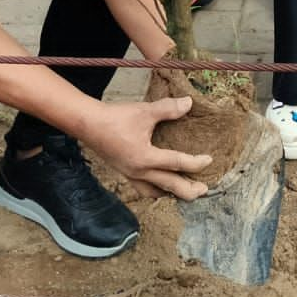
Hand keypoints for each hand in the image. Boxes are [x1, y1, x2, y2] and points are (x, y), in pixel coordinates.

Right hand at [84, 98, 210, 199]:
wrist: (88, 124)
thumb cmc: (115, 118)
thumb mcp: (144, 111)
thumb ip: (168, 108)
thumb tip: (189, 103)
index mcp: (146, 158)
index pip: (177, 163)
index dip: (196, 163)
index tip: (209, 160)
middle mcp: (139, 172)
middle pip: (170, 187)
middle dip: (189, 190)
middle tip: (204, 190)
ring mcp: (130, 174)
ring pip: (155, 192)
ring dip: (172, 194)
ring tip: (184, 192)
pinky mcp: (124, 172)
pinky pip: (143, 189)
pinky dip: (155, 191)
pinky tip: (160, 187)